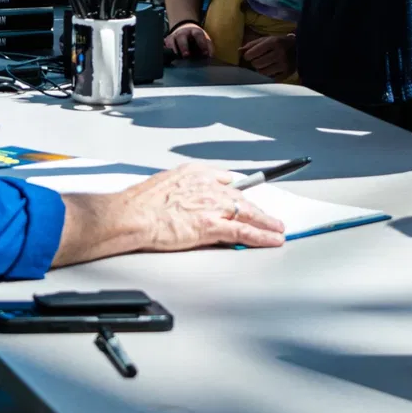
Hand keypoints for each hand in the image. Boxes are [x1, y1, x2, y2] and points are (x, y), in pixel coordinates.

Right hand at [116, 163, 284, 250]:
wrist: (133, 214)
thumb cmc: (140, 203)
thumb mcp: (164, 182)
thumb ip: (181, 187)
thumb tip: (186, 197)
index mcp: (196, 173)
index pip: (225, 180)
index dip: (237, 191)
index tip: (243, 195)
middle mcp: (208, 186)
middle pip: (241, 197)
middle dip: (257, 208)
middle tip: (269, 216)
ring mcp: (213, 206)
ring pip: (249, 213)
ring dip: (267, 222)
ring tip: (278, 229)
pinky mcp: (212, 226)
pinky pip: (245, 231)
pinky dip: (262, 236)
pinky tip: (273, 239)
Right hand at [164, 22, 211, 57]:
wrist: (185, 30)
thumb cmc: (196, 38)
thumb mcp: (204, 40)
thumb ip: (208, 47)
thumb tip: (210, 56)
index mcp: (194, 31)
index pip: (198, 35)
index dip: (202, 43)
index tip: (205, 53)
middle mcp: (183, 33)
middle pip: (182, 37)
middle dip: (184, 47)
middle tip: (187, 55)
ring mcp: (174, 36)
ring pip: (171, 41)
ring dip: (173, 49)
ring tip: (176, 57)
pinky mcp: (167, 41)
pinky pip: (165, 46)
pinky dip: (165, 51)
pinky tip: (167, 57)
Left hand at [241, 33, 295, 78]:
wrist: (299, 48)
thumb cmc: (279, 43)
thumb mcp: (266, 39)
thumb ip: (252, 44)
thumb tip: (239, 51)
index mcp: (273, 42)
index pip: (252, 54)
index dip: (247, 56)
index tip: (249, 56)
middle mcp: (279, 53)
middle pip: (257, 64)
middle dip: (254, 63)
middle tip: (258, 61)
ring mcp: (284, 65)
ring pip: (262, 73)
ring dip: (260, 70)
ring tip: (264, 65)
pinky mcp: (287, 73)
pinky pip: (271, 79)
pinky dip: (268, 76)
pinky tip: (271, 70)